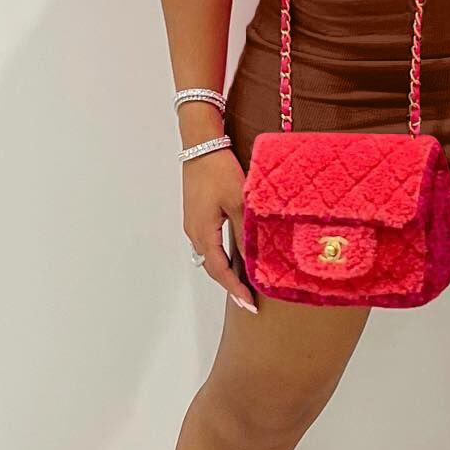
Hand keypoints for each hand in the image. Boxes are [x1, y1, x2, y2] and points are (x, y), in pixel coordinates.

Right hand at [183, 149, 258, 313]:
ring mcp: (194, 224)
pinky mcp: (197, 215)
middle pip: (213, 267)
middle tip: (249, 300)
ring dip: (227, 270)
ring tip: (246, 282)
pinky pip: (210, 243)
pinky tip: (237, 256)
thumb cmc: (218, 170)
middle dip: (231, 285)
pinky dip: (223, 255)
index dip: (235, 289)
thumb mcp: (239, 202)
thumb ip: (246, 232)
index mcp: (203, 232)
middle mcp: (194, 232)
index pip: (220, 271)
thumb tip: (255, 259)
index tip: (249, 304)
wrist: (200, 145)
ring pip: (211, 256)